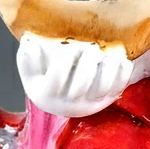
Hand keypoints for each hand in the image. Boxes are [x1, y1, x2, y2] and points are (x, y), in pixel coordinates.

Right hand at [16, 32, 133, 117]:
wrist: (64, 102)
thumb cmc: (46, 82)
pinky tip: (121, 58)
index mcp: (48, 96)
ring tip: (107, 52)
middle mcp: (70, 104)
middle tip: (90, 47)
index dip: (64, 62)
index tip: (70, 47)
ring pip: (103, 88)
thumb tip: (29, 44)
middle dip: (88, 63)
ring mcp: (91, 104)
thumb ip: (26, 61)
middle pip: (81, 85)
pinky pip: (119, 87)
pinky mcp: (108, 100)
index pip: (56, 79)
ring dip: (108, 68)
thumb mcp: (31, 74)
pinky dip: (123, 72)